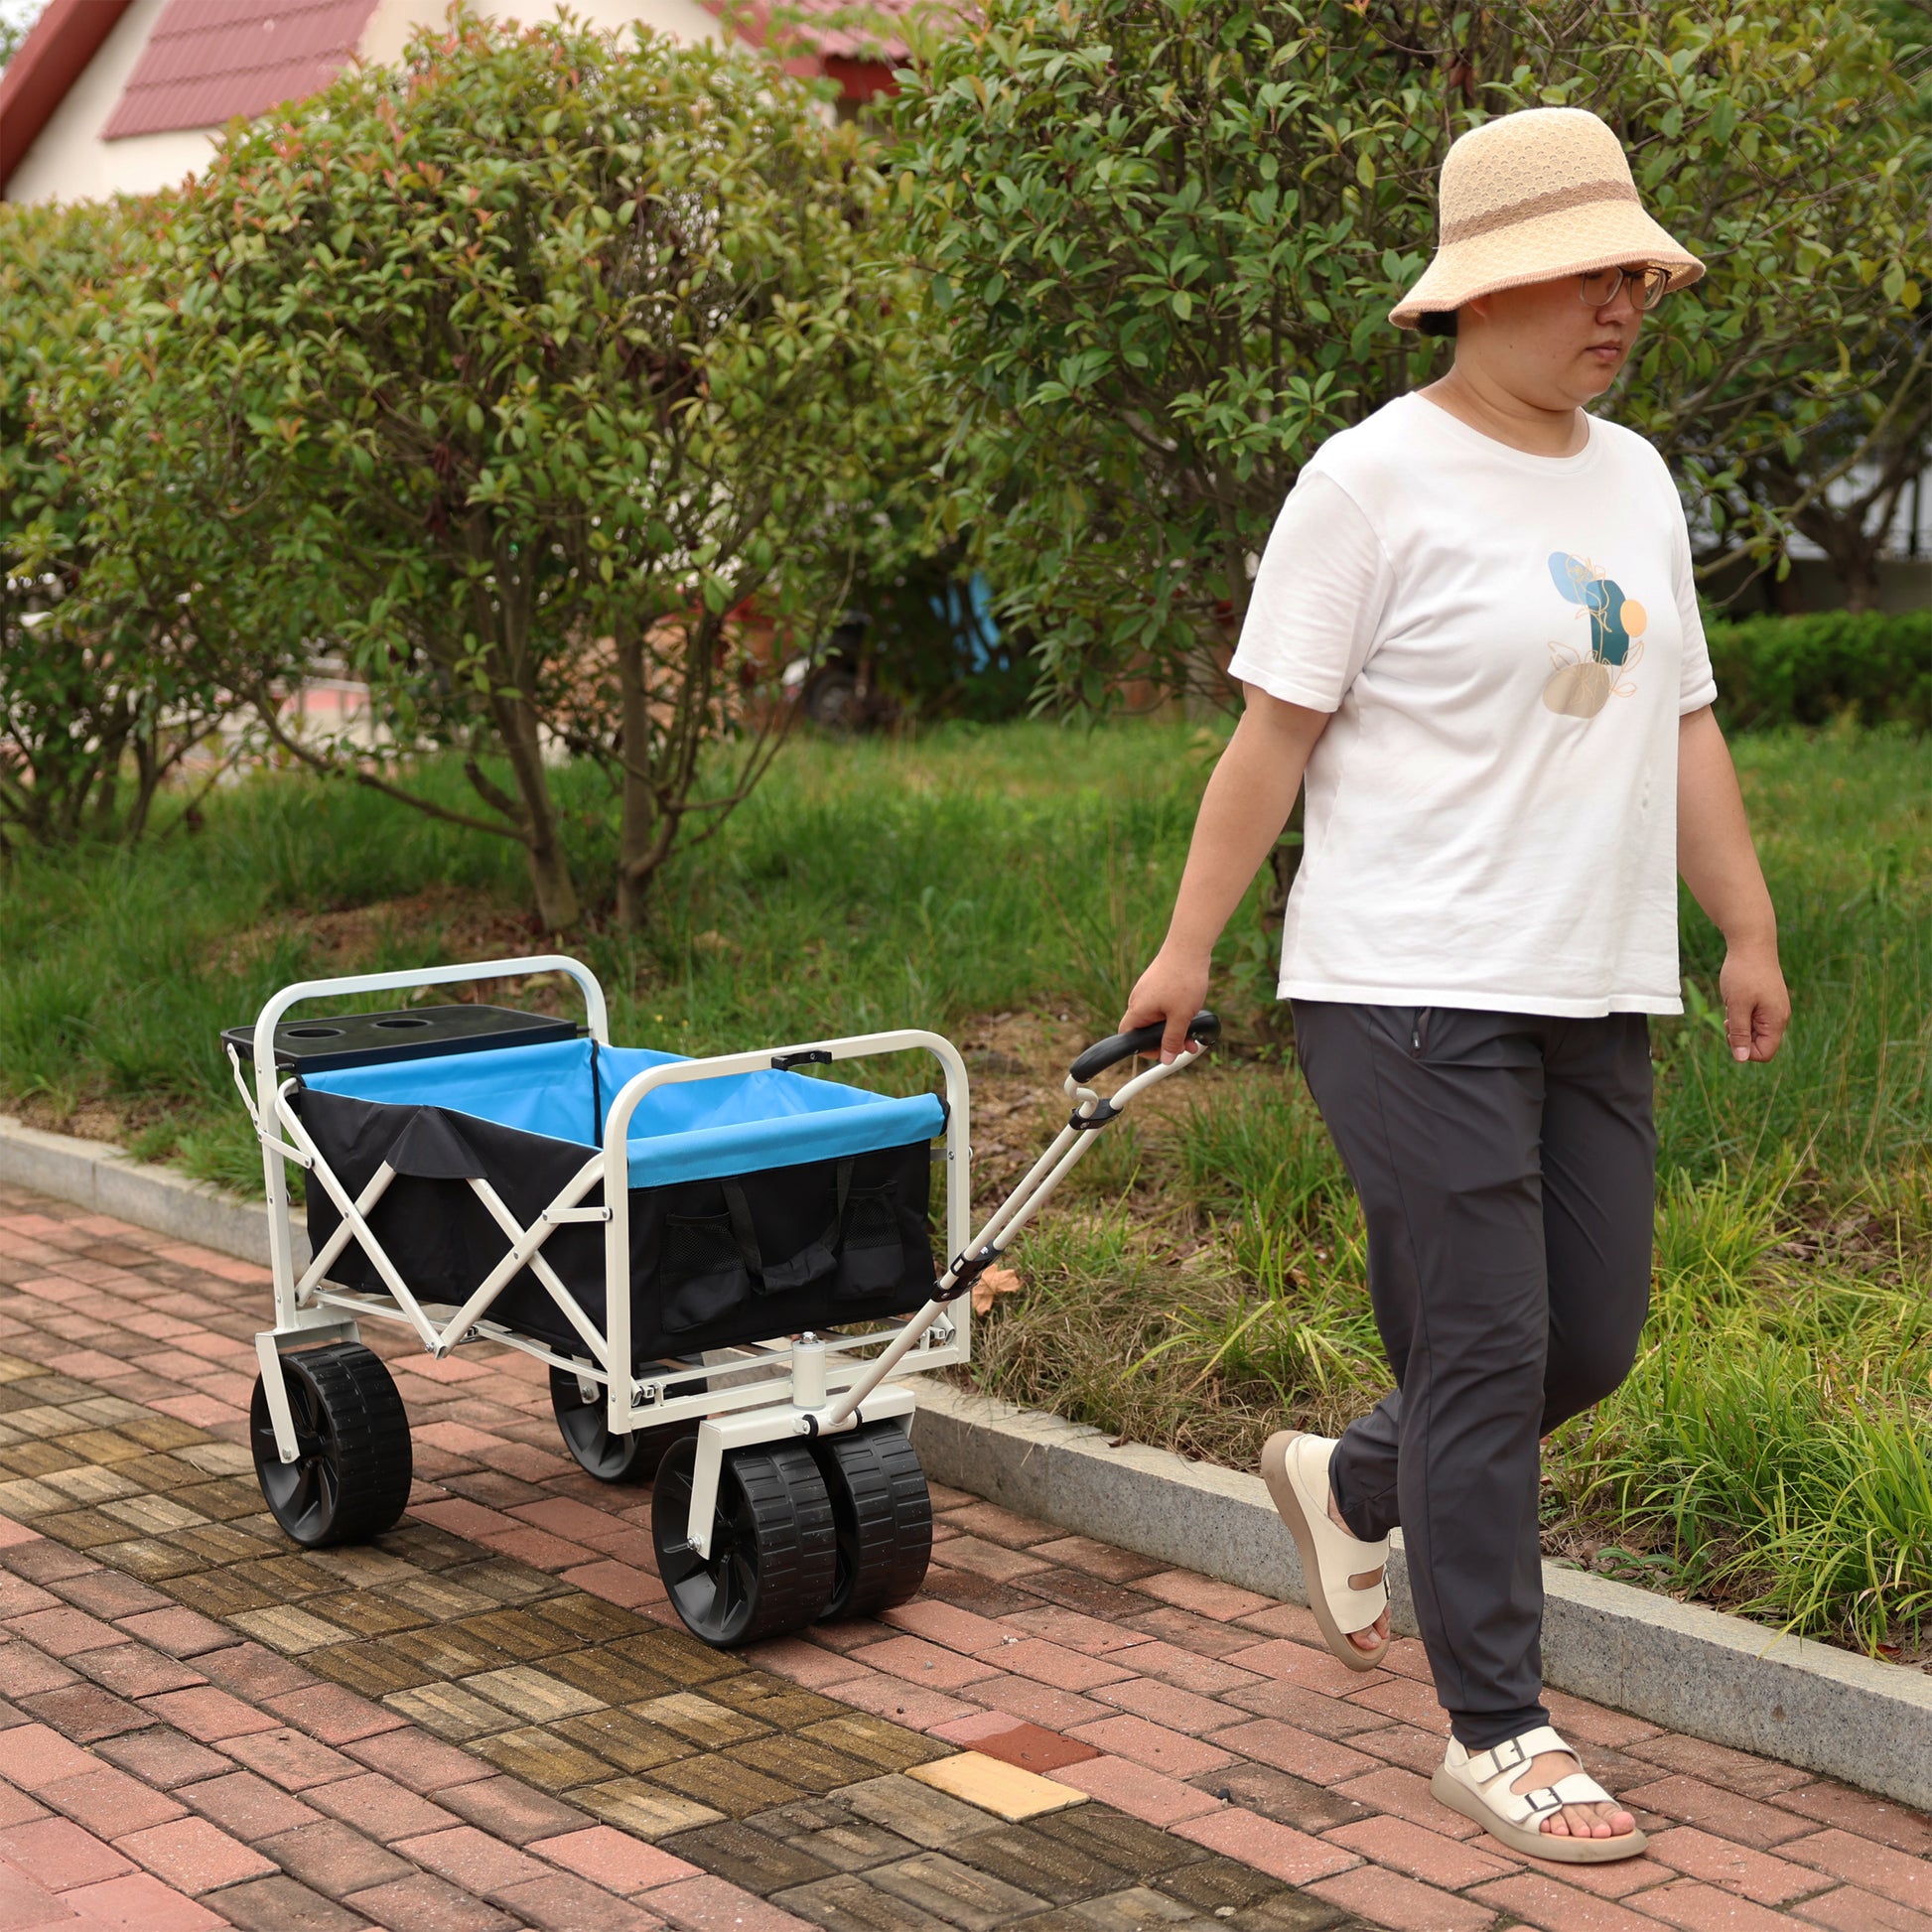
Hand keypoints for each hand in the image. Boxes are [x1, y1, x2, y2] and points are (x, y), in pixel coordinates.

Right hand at [1120, 948, 1210, 1062]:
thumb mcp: (1181, 1016)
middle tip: (1185, 1045)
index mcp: (1138, 1010)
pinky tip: (1191, 1011)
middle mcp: (1138, 1000)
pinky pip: (1162, 1004)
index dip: (1144, 1049)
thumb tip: (1166, 1059)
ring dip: (1174, 1027)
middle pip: (1145, 1029)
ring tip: (1193, 1032)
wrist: (1189, 947)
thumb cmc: (1183, 979)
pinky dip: (1175, 1013)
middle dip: (1166, 1040)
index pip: (1128, 1037)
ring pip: (1157, 1017)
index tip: (1164, 1051)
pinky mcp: (1157, 983)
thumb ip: (1173, 1040)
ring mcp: (1147, 991)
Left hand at [1719, 942, 1788, 1062]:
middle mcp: (1778, 1017)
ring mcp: (1773, 1008)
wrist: (1751, 944)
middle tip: (1730, 1016)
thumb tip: (1741, 1059)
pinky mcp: (1767, 1000)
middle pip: (1758, 1043)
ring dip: (1738, 1023)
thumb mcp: (1737, 1006)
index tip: (1731, 1030)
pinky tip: (1735, 998)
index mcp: (1776, 1021)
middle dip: (1739, 1035)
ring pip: (1753, 1030)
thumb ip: (1739, 1033)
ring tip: (1733, 1004)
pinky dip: (1740, 1012)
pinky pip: (1752, 1017)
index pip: (1764, 1053)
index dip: (1744, 1050)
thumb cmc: (1743, 974)